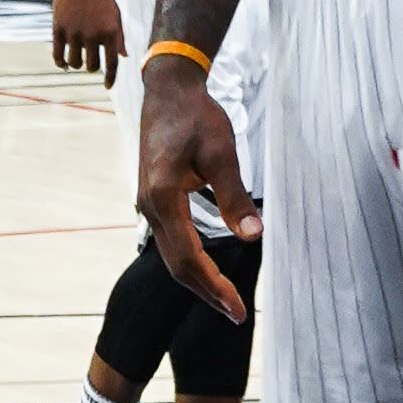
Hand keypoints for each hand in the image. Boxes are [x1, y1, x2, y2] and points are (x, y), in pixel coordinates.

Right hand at [51, 0, 126, 85]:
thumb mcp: (115, 15)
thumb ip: (119, 37)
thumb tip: (124, 57)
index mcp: (110, 32)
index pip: (111, 64)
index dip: (110, 79)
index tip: (108, 87)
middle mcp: (92, 34)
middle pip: (92, 67)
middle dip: (92, 67)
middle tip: (92, 62)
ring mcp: (74, 32)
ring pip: (75, 63)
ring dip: (77, 64)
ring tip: (79, 58)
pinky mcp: (59, 29)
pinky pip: (58, 55)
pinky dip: (61, 63)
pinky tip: (64, 64)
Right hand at [138, 61, 260, 315]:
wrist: (168, 89)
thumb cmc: (196, 115)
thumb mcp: (221, 152)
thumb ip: (234, 195)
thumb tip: (255, 235)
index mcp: (163, 197)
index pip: (189, 258)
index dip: (214, 286)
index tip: (237, 308)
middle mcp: (149, 206)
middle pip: (177, 264)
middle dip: (206, 292)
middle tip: (235, 313)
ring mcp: (147, 203)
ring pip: (172, 254)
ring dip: (198, 279)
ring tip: (225, 298)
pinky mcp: (154, 197)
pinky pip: (171, 239)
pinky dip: (190, 259)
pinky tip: (209, 266)